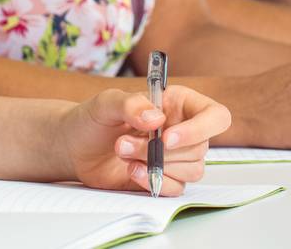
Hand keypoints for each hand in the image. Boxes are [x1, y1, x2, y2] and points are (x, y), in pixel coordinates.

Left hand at [60, 86, 229, 196]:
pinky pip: (176, 188)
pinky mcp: (163, 178)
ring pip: (192, 170)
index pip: (216, 116)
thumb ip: (130, 104)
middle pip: (200, 148)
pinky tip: (132, 171)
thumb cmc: (94, 118)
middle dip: (161, 150)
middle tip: (124, 142)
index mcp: (179, 104)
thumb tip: (156, 118)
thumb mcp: (107, 102)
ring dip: (156, 164)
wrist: (75, 147)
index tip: (167, 136)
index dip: (201, 129)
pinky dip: (155, 182)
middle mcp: (183, 130)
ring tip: (123, 151)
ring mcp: (175, 157)